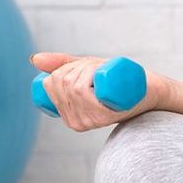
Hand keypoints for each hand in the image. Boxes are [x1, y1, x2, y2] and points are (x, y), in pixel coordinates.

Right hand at [30, 52, 164, 131]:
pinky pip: (82, 91)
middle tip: (97, 68)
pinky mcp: (104, 116)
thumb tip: (33, 59)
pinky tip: (99, 78)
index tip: (85, 67)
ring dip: (87, 67)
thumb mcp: (87, 70)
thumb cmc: (118, 82)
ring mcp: (90, 121)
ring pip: (72, 83)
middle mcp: (76, 123)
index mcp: (69, 116)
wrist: (150, 90)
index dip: (66, 68)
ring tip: (102, 73)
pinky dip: (90, 74)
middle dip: (78, 66)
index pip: (50, 83)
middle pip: (62, 82)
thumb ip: (62, 66)